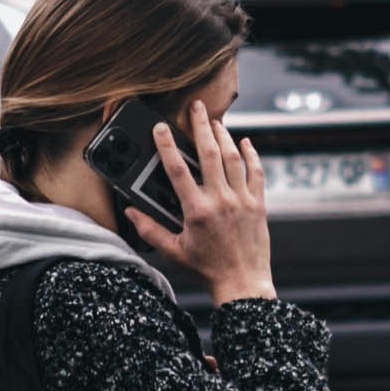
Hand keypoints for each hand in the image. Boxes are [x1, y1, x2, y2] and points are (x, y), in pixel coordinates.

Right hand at [131, 107, 274, 302]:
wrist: (243, 283)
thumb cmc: (207, 269)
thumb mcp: (174, 251)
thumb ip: (150, 230)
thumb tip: (131, 212)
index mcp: (196, 210)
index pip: (177, 170)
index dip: (167, 146)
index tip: (161, 127)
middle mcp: (220, 200)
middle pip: (209, 153)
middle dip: (201, 126)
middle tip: (197, 107)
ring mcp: (242, 200)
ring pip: (234, 158)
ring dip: (224, 136)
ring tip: (215, 121)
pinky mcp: (258, 204)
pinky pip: (256, 172)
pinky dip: (251, 155)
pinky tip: (245, 143)